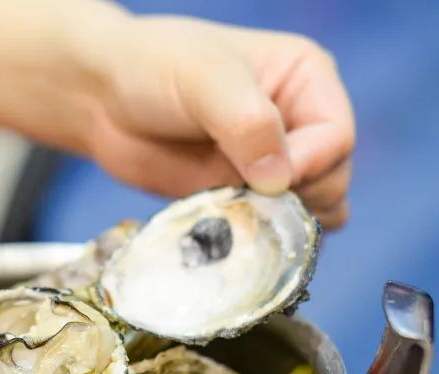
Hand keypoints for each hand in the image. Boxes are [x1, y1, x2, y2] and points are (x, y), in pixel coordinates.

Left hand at [75, 13, 354, 228]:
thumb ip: (246, 121)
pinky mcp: (244, 200)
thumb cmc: (152, 67)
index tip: (265, 177)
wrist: (103, 99)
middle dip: (295, 198)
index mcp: (307, 80)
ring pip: (310, 214)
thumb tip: (279, 177)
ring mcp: (273, 167)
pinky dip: (253, 241)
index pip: (336, 137)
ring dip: (278, 225)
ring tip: (231, 212)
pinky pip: (269, 233)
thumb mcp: (203, 77)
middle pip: (332, 182)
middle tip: (243, 196)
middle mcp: (300, 125)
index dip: (309, 164)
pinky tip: (222, 230)